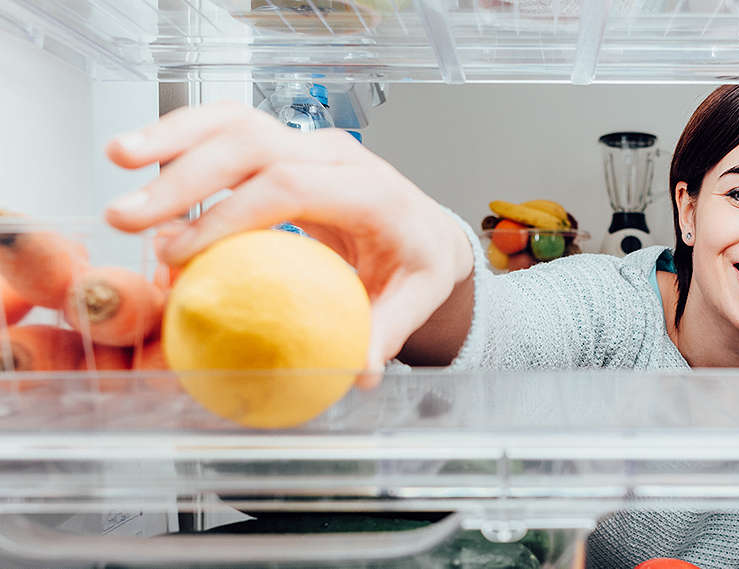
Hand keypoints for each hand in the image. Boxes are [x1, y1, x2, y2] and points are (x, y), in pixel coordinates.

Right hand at [105, 101, 473, 380]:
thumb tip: (359, 373)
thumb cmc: (416, 262)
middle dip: (185, 177)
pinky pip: (230, 130)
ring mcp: (310, 144)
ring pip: (236, 122)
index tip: (181, 253)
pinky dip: (183, 136)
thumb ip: (387, 332)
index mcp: (371, 191)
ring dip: (173, 137)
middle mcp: (338, 156)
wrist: (424, 227)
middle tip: (129, 218)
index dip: (231, 215)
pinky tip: (140, 155)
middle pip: (254, 145)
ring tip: (118, 158)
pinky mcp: (287, 146)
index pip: (292, 187)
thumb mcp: (415, 299)